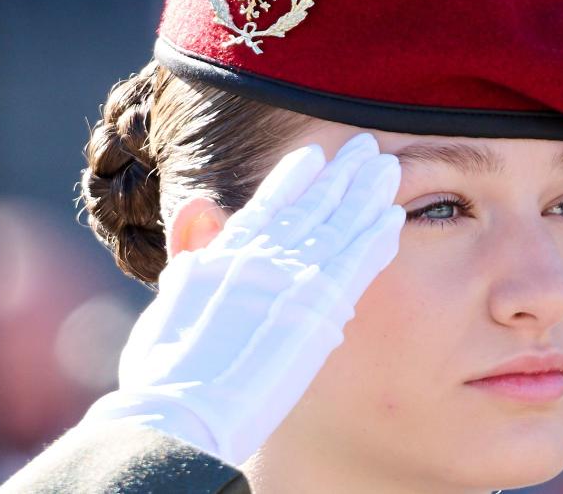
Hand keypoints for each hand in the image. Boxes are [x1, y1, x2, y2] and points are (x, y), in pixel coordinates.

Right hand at [80, 133, 403, 465]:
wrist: (180, 414)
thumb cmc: (167, 373)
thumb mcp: (169, 300)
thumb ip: (190, 248)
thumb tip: (200, 201)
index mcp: (225, 254)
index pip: (269, 204)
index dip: (295, 177)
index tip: (316, 156)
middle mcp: (262, 257)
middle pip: (313, 205)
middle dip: (342, 174)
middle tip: (366, 147)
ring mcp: (292, 280)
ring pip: (340, 224)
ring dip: (367, 194)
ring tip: (388, 168)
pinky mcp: (319, 309)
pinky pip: (357, 262)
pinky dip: (376, 236)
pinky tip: (395, 216)